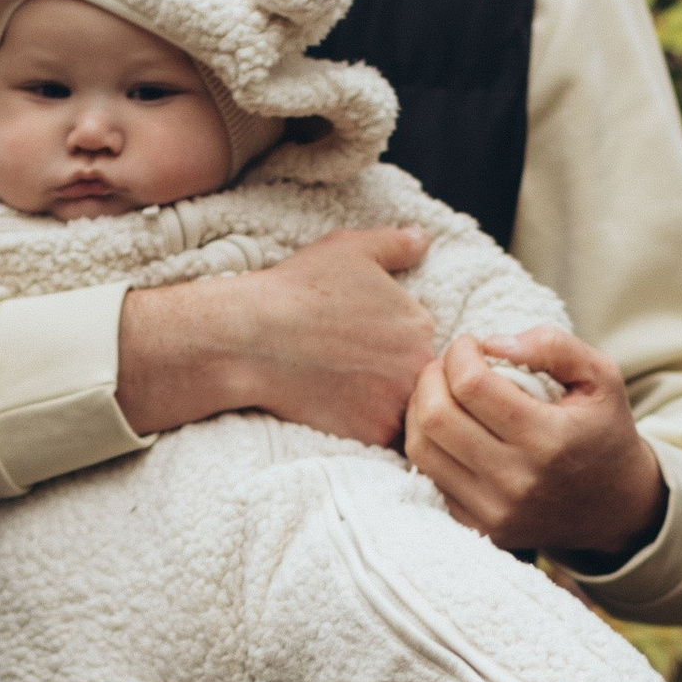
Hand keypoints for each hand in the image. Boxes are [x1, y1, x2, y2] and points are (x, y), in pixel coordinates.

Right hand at [117, 226, 436, 443]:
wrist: (251, 338)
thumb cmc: (298, 289)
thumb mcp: (350, 249)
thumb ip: (395, 244)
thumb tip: (424, 239)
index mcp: (420, 324)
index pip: (430, 344)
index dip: (403, 348)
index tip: (373, 348)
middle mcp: (417, 366)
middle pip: (424, 382)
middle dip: (401, 380)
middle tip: (364, 377)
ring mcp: (397, 403)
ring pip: (411, 415)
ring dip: (391, 409)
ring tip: (357, 400)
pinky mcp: (372, 434)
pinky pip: (389, 442)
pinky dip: (372, 433)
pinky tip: (348, 419)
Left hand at [404, 326, 667, 562]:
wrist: (614, 508)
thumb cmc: (603, 431)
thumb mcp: (602, 377)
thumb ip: (554, 346)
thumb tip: (493, 344)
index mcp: (548, 440)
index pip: (471, 385)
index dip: (460, 353)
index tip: (472, 345)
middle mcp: (516, 481)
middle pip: (436, 416)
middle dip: (433, 376)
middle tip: (451, 365)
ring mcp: (492, 510)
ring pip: (422, 447)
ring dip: (421, 408)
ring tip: (443, 391)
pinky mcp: (476, 527)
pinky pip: (427, 476)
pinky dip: (429, 443)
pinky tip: (449, 426)